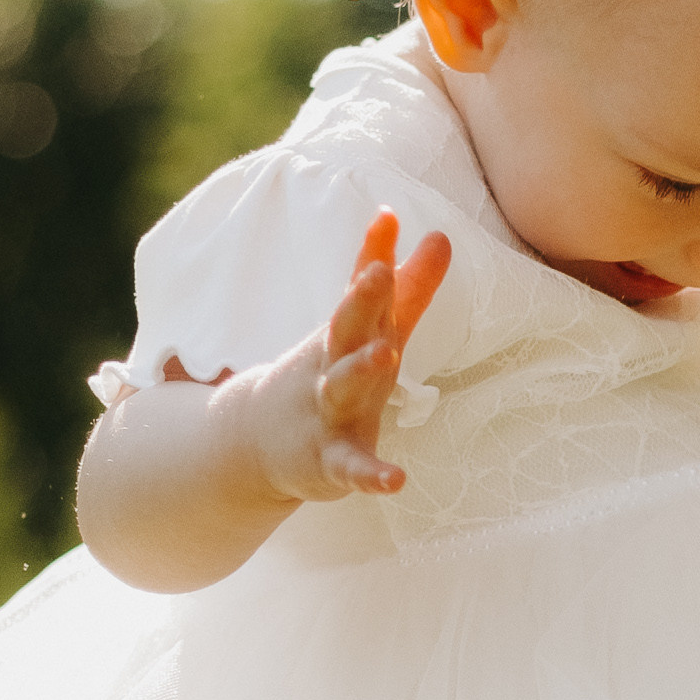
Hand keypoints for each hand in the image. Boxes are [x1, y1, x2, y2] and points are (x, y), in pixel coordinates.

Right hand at [249, 211, 452, 504]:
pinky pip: (351, 469)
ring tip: (386, 354)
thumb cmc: (331, 372)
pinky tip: (395, 481)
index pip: (361, 290)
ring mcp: (328, 413)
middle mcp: (333, 365)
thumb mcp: (370, 333)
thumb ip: (407, 287)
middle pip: (344, 329)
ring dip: (360, 370)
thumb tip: (442, 234)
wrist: (256, 441)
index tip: (388, 218)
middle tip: (378, 272)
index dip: (374, 256)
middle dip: (361, 301)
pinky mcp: (331, 462)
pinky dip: (370, 475)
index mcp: (346, 334)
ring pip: (341, 389)